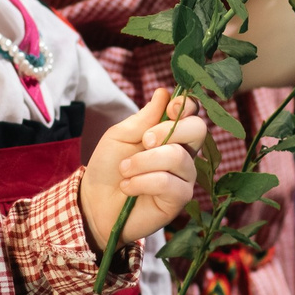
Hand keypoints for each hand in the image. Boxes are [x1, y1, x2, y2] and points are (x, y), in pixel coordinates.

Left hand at [80, 90, 206, 248]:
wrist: (95, 201)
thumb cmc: (108, 167)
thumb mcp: (120, 135)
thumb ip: (143, 118)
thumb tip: (163, 93)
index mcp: (171, 133)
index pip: (193, 113)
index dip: (187, 105)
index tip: (171, 108)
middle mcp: (184, 152)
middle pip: (198, 130)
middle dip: (168, 131)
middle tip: (143, 141)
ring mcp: (184, 176)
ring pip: (178, 157)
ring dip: (144, 161)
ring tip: (124, 170)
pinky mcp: (179, 198)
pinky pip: (168, 182)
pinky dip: (142, 182)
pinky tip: (128, 187)